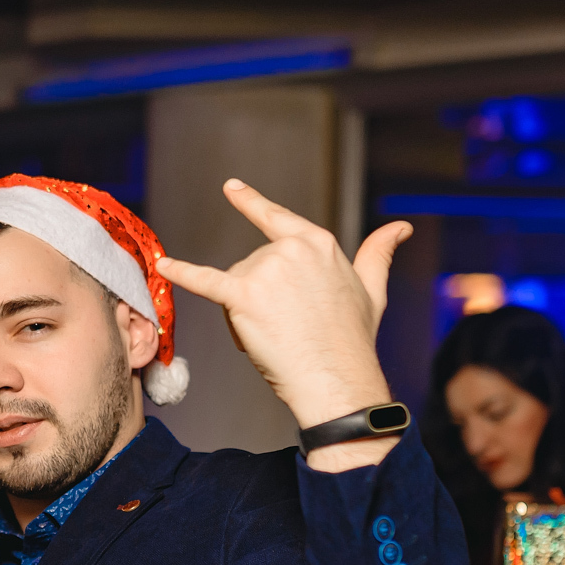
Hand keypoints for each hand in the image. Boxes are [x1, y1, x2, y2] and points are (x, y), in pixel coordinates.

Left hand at [155, 179, 412, 472]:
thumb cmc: (354, 339)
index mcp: (318, 241)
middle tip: (289, 326)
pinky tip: (163, 265)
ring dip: (245, 310)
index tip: (231, 187)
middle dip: (260, 296)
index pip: (277, 218)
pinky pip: (206, 281)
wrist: (337, 377)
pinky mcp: (244, 296)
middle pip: (252, 264)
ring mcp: (266, 270)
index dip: (251, 203)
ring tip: (276, 334)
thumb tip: (401, 228)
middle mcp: (290, 249)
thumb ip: (378, 254)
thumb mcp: (371, 288)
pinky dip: (183, 274)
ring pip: (235, 283)